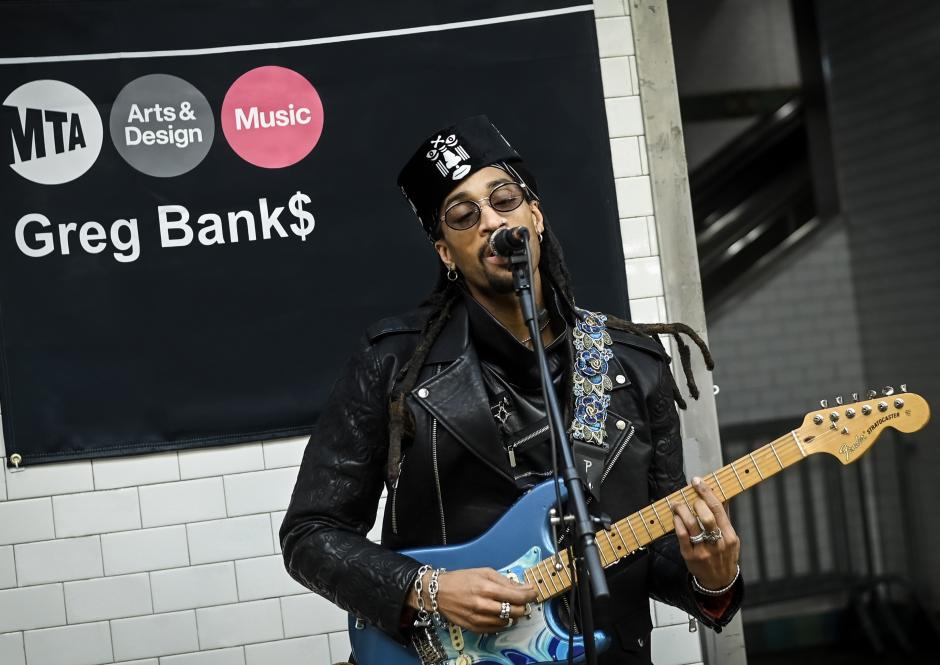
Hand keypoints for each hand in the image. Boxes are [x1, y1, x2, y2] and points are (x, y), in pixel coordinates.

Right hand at [408, 567, 536, 633]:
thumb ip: (505, 581)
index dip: (529, 595)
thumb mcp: (484, 572)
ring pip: (506, 622)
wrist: (438, 592)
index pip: (516, 596)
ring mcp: (478, 618)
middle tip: (522, 601)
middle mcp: (482, 605)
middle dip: (523, 606)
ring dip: (512, 615)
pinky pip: (495, 629)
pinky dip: (501, 622)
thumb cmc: (461, 579)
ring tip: (509, 607)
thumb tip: (524, 587)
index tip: (533, 593)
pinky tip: (498, 614)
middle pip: (514, 611)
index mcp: (486, 588)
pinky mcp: (474, 627)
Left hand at [671, 476, 739, 590]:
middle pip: (706, 516)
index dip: (706, 492)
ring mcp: (704, 551)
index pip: (718, 509)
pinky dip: (677, 523)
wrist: (720, 582)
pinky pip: (682, 536)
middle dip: (695, 502)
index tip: (697, 481)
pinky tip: (676, 517)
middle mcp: (718, 543)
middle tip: (689, 498)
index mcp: (730, 536)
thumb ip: (724, 518)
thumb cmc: (724, 556)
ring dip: (682, 511)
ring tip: (676, 504)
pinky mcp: (690, 557)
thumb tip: (720, 495)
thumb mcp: (731, 539)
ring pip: (691, 525)